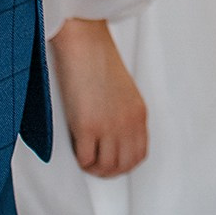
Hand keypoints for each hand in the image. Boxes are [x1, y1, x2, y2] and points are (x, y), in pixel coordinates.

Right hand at [49, 18, 147, 177]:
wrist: (85, 44)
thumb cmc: (99, 61)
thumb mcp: (123, 91)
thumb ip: (124, 114)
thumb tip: (114, 136)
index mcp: (138, 114)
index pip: (139, 154)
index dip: (124, 164)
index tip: (111, 161)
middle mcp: (127, 124)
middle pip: (124, 165)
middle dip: (108, 171)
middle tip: (95, 164)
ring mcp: (108, 127)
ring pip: (106, 167)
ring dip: (94, 167)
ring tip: (85, 158)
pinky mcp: (87, 127)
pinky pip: (85, 159)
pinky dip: (81, 160)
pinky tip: (76, 149)